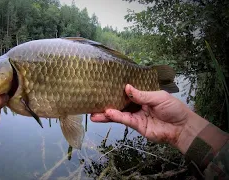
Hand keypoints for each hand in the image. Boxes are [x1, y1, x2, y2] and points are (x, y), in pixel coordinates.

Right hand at [91, 84, 208, 153]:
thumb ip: (141, 94)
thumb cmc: (173, 109)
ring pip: (118, 113)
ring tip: (93, 113)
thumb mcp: (158, 97)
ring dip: (106, 113)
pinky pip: (124, 120)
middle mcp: (137, 105)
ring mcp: (135, 116)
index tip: (104, 87)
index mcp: (143, 96)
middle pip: (119, 103)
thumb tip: (126, 87)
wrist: (182, 127)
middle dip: (107, 103)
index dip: (116, 90)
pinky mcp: (136, 125)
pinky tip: (107, 114)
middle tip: (93, 102)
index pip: (127, 92)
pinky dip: (115, 117)